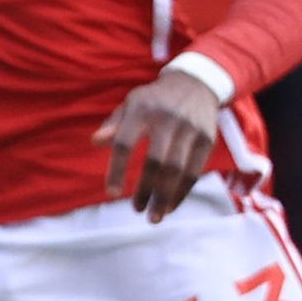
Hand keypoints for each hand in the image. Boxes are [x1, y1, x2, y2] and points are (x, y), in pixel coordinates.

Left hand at [94, 67, 227, 219]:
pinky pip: (195, 171)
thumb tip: (95, 141)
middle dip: (146, 190)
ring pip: (178, 170)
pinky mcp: (206, 139)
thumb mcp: (131, 103)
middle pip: (155, 162)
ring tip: (154, 216)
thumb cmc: (154, 100)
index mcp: (141, 111)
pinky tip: (171, 205)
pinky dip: (183, 191)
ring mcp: (189, 130)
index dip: (116, 170)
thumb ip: (113, 124)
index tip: (111, 193)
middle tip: (137, 210)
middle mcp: (167, 120)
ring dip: (166, 196)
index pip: (124, 143)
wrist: (195, 84)